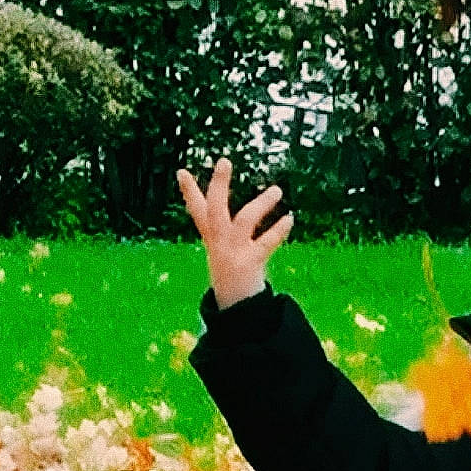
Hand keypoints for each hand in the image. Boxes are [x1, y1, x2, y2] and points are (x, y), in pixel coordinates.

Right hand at [175, 156, 293, 311]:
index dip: (189, 192)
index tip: (181, 171)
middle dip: (218, 184)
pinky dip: (278, 230)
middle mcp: (220, 243)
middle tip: (224, 161)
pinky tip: (289, 218)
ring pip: (244, 221)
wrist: (237, 309)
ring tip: (278, 190)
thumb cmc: (233, 275)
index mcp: (213, 239)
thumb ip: (217, 229)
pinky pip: (265, 243)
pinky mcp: (249, 263)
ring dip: (261, 204)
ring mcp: (234, 252)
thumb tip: (217, 219)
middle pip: (214, 209)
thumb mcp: (221, 250)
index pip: (197, 212)